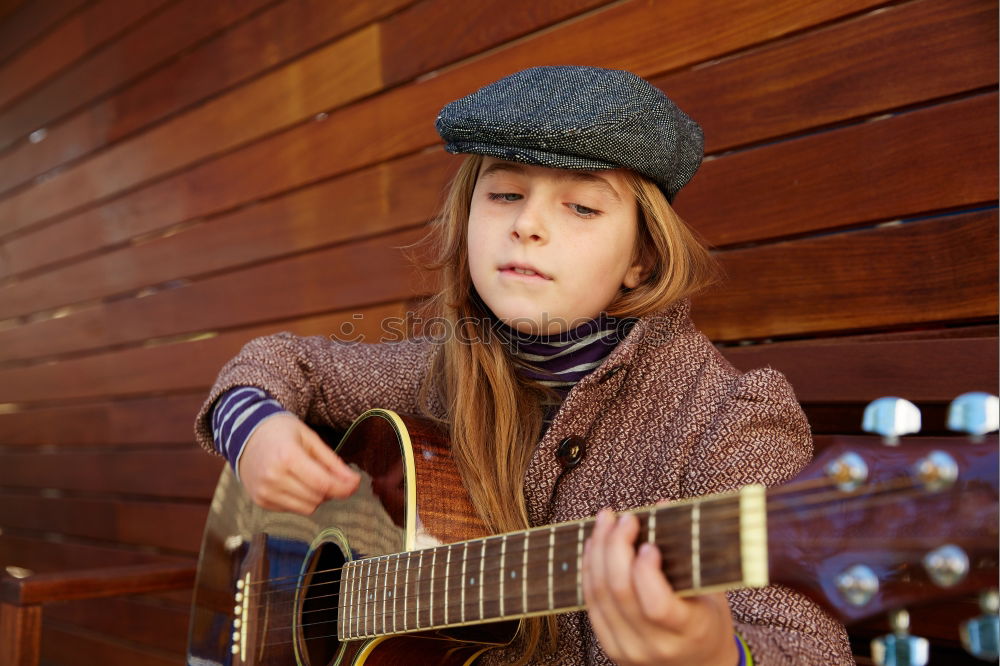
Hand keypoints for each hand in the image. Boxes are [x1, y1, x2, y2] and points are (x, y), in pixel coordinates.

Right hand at [237, 412, 360, 513]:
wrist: (245, 434)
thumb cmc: (280, 431)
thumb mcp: (309, 438)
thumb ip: (332, 462)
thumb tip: (353, 482)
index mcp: (287, 457)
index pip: (323, 484)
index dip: (344, 488)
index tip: (355, 484)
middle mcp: (273, 478)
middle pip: (317, 498)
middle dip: (331, 490)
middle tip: (332, 475)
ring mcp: (264, 492)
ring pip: (307, 508)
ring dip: (317, 497)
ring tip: (313, 478)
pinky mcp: (260, 501)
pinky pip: (292, 509)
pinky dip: (301, 500)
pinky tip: (296, 483)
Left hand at [583, 509, 738, 665]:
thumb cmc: (708, 620)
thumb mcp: (711, 589)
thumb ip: (688, 550)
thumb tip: (663, 505)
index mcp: (688, 632)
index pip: (657, 605)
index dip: (646, 572)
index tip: (648, 544)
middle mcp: (654, 645)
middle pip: (620, 592)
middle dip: (616, 546)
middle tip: (624, 518)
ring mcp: (627, 648)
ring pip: (599, 594)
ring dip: (598, 551)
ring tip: (606, 522)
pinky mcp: (610, 645)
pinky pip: (591, 602)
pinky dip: (590, 569)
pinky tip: (594, 545)